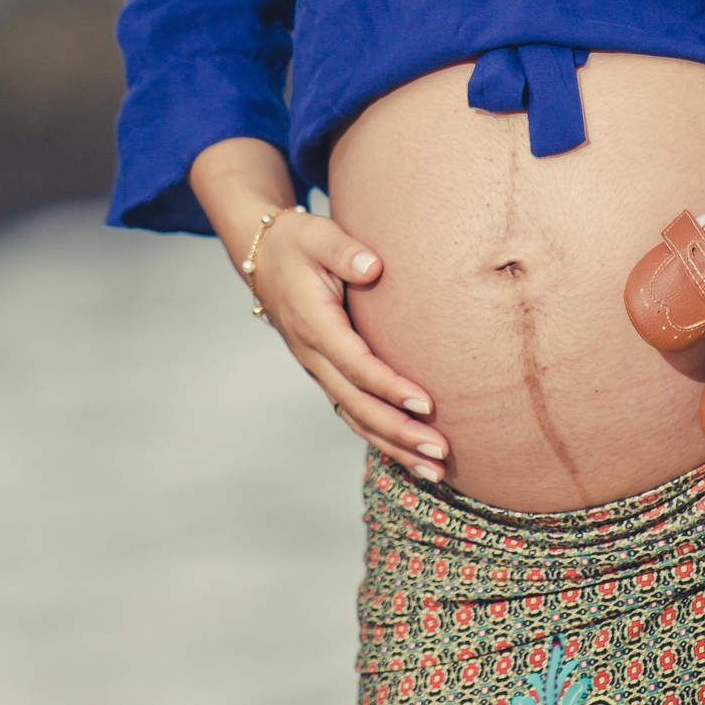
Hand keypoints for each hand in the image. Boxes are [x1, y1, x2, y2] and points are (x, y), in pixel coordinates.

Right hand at [247, 210, 449, 478]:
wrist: (264, 254)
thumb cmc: (297, 242)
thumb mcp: (316, 234)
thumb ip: (344, 250)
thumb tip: (372, 266)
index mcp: (314, 324)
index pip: (356, 364)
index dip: (390, 387)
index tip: (426, 404)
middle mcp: (313, 355)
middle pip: (358, 404)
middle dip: (399, 432)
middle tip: (440, 452)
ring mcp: (318, 368)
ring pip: (355, 417)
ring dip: (394, 445)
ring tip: (434, 470)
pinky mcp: (326, 372)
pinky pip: (353, 411)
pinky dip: (380, 436)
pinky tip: (409, 455)